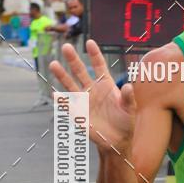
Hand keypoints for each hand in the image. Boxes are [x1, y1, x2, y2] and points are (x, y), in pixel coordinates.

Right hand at [48, 40, 136, 154]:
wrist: (118, 139)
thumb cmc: (125, 121)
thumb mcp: (129, 108)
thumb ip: (128, 97)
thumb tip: (128, 86)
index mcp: (106, 84)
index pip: (99, 66)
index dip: (94, 54)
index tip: (90, 42)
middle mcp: (93, 90)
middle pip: (81, 71)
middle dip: (73, 60)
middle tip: (66, 47)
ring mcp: (84, 101)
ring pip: (70, 85)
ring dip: (62, 75)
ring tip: (54, 64)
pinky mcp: (78, 114)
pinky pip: (68, 106)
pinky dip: (62, 101)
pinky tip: (56, 95)